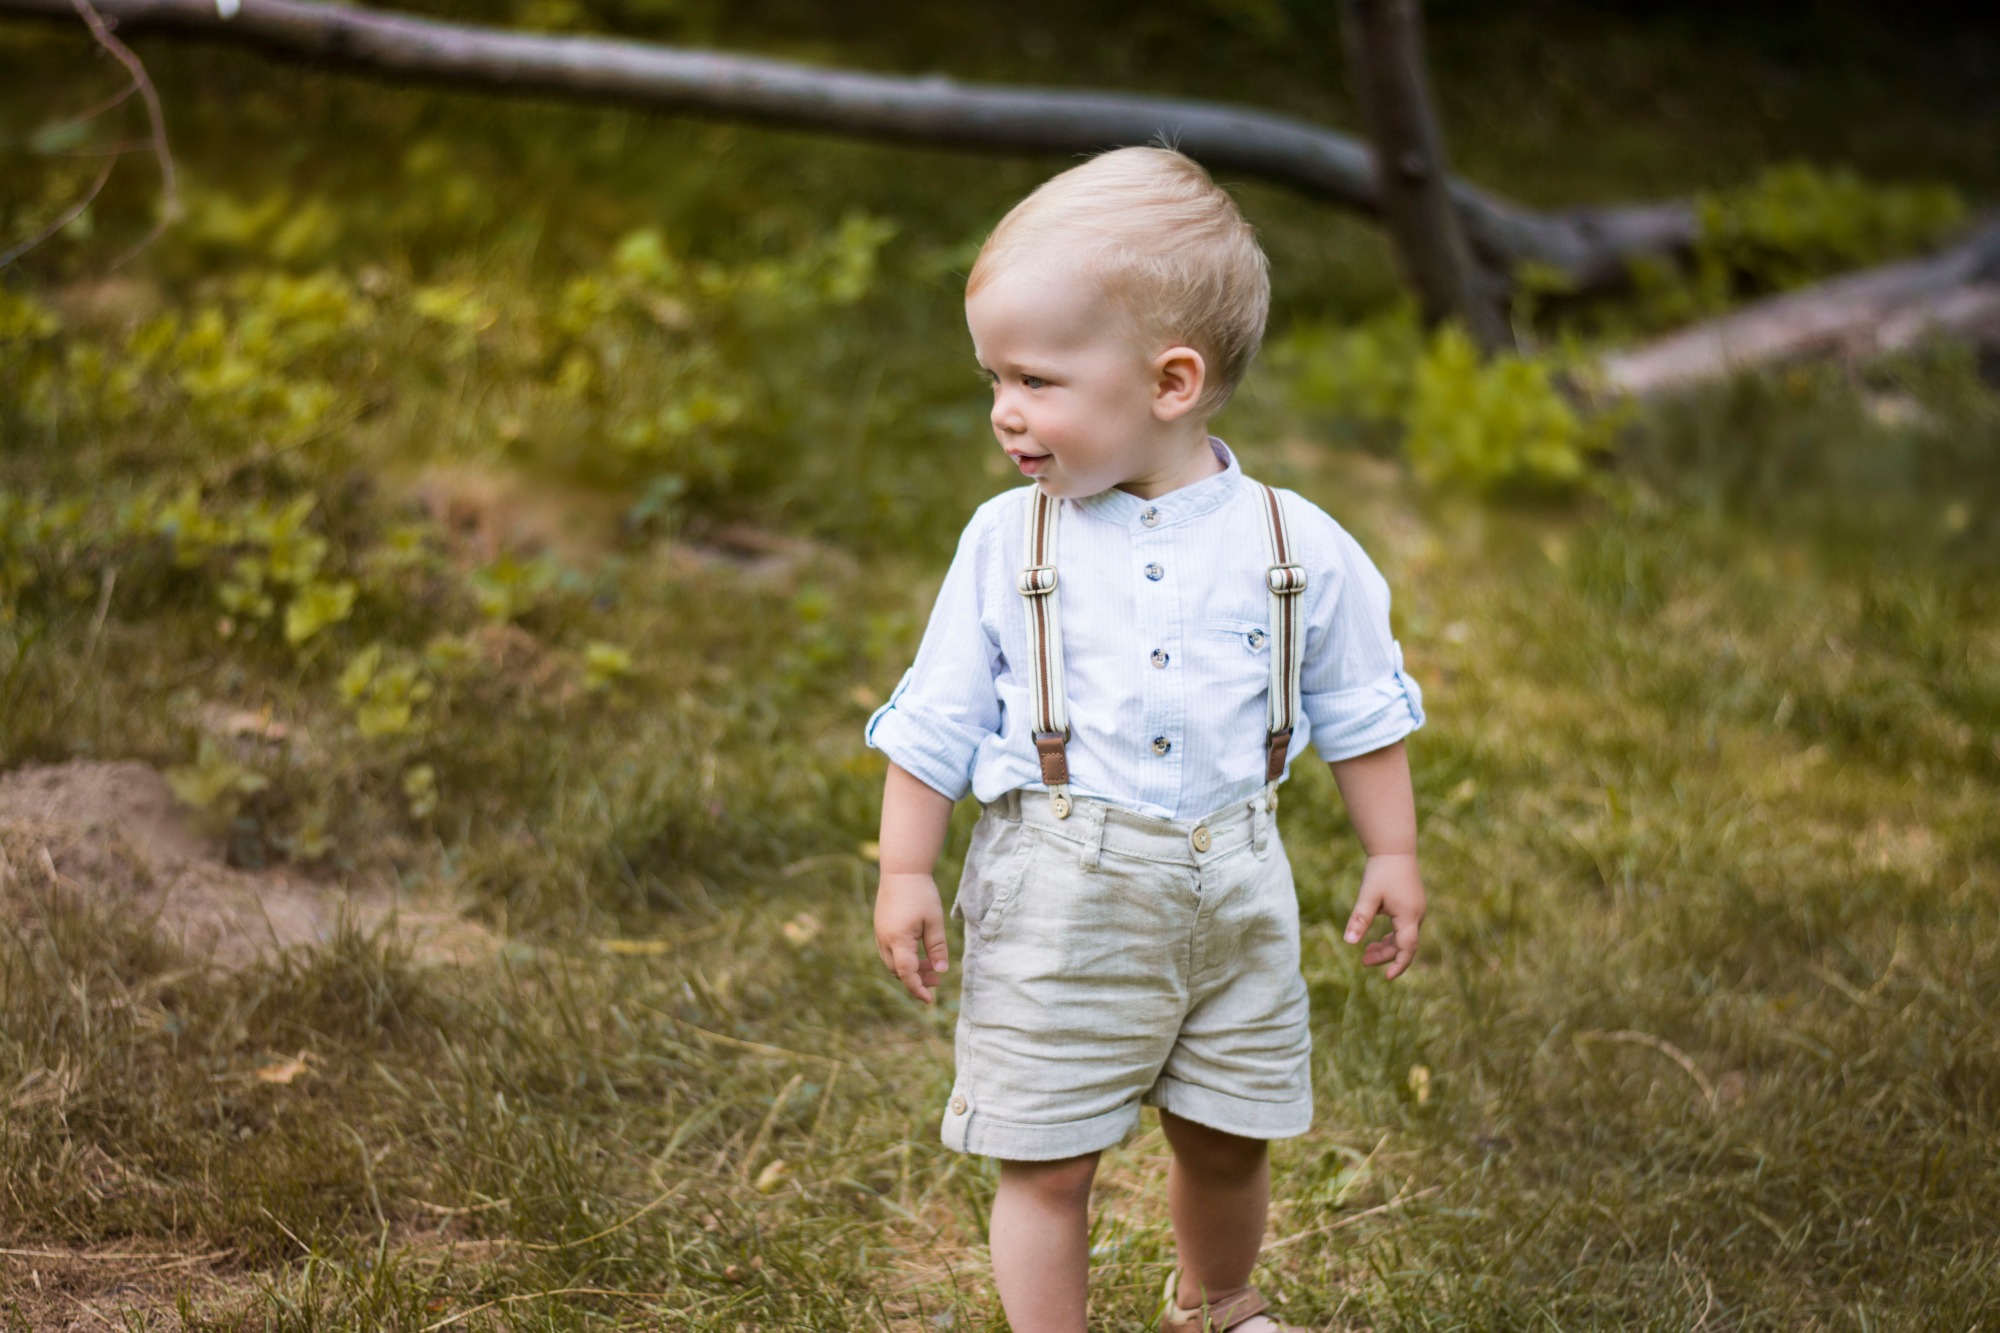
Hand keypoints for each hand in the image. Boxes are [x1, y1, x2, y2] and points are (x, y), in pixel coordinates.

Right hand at [875, 871, 949, 1003]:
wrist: (901, 870)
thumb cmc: (920, 894)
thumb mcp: (934, 921)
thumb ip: (937, 948)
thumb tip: (941, 972)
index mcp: (899, 940)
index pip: (907, 974)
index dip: (918, 989)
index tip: (930, 1000)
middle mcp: (884, 940)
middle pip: (898, 971)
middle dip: (916, 979)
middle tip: (937, 978)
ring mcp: (880, 934)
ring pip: (892, 962)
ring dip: (910, 968)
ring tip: (931, 964)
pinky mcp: (880, 928)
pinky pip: (889, 951)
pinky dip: (903, 958)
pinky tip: (919, 951)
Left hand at [1343, 852, 1424, 979]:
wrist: (1394, 848)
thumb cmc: (1381, 871)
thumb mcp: (1368, 896)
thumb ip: (1359, 920)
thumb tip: (1349, 942)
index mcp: (1409, 916)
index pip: (1407, 949)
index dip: (1398, 965)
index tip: (1386, 977)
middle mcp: (1417, 915)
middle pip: (1404, 945)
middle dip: (1385, 955)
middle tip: (1363, 961)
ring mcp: (1417, 910)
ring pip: (1404, 937)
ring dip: (1387, 946)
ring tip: (1367, 952)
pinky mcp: (1412, 905)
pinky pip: (1405, 928)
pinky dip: (1392, 936)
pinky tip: (1377, 938)